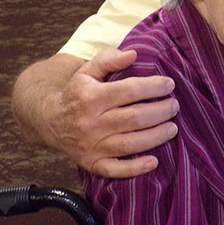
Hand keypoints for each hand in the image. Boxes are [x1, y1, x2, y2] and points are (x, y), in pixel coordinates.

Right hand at [47, 49, 178, 177]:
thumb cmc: (77, 93)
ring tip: (172, 128)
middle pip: (135, 118)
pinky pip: (114, 170)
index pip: (130, 90)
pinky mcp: (91, 163)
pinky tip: (154, 162)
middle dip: (161, 112)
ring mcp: (91, 145)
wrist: (49, 120)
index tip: (170, 84)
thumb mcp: (87, 71)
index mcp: (92, 97)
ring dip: (156, 137)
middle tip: (174, 106)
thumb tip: (133, 54)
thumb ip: (109, 59)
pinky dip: (135, 168)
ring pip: (130, 144)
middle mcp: (91, 122)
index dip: (154, 87)